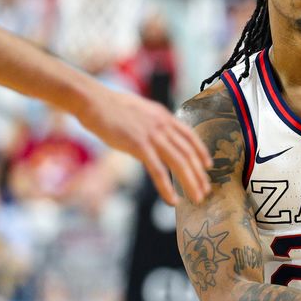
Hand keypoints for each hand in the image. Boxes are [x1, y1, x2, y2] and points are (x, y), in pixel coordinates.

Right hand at [75, 86, 210, 205]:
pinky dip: (167, 187)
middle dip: (199, 174)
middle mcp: (162, 125)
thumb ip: (150, 124)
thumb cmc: (109, 107)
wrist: (92, 100)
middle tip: (205, 190)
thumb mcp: (138, 112)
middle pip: (188, 153)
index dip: (201, 151)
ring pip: (179, 163)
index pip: (189, 136)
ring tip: (197, 198)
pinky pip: (158, 170)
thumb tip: (154, 136)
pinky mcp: (138, 146)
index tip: (208, 165)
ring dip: (190, 183)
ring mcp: (152, 135)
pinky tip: (172, 200)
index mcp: (163, 116)